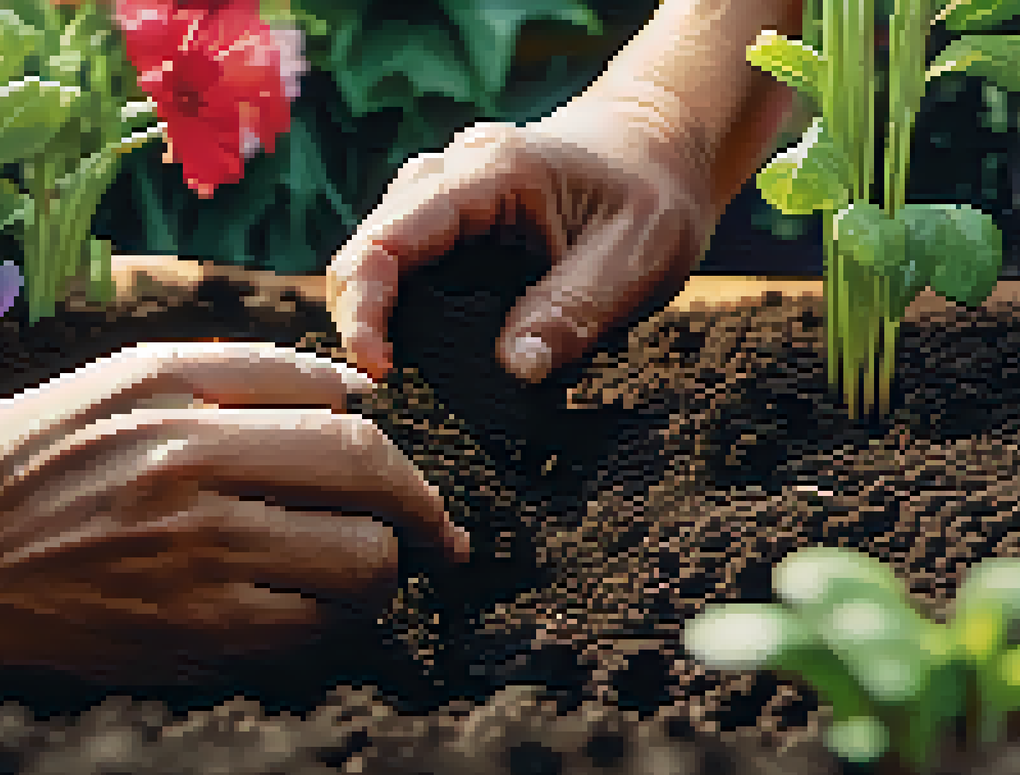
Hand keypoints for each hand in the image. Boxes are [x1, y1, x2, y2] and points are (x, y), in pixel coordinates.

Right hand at [0, 341, 467, 683]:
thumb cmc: (9, 464)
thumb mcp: (108, 382)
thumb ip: (229, 374)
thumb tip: (350, 390)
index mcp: (169, 392)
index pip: (333, 396)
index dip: (386, 427)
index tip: (394, 457)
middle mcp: (186, 466)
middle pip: (368, 470)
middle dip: (419, 502)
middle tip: (433, 527)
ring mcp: (189, 557)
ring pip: (361, 563)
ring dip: (384, 570)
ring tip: (364, 573)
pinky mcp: (184, 637)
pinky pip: (311, 635)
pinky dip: (332, 626)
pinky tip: (307, 615)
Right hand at [326, 99, 714, 382]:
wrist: (659, 147)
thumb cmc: (654, 194)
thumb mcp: (638, 256)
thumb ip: (575, 309)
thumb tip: (515, 368)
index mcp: (491, 173)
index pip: (390, 240)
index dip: (365, 309)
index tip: (379, 370)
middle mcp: (450, 173)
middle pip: (365, 249)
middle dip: (361, 319)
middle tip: (387, 382)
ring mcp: (442, 191)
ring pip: (375, 256)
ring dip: (376, 314)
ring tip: (401, 368)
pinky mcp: (447, 218)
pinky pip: (401, 261)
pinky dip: (399, 306)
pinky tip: (422, 345)